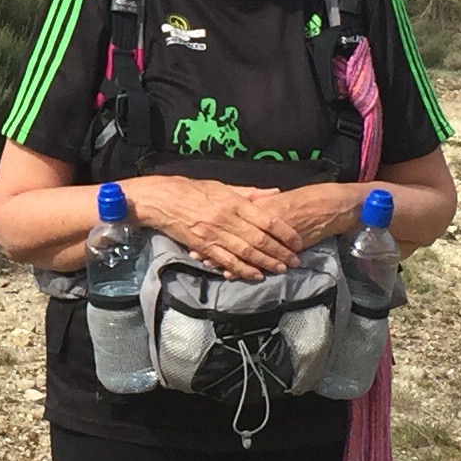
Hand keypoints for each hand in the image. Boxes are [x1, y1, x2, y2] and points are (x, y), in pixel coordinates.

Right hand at [125, 177, 320, 280]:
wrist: (162, 200)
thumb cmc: (193, 190)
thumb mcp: (223, 186)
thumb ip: (250, 193)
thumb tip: (274, 192)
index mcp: (234, 202)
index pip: (267, 220)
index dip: (285, 233)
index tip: (297, 241)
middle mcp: (226, 219)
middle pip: (260, 240)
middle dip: (280, 252)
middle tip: (295, 261)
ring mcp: (214, 235)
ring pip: (246, 253)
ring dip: (266, 263)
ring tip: (281, 269)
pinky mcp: (203, 247)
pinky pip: (227, 261)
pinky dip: (243, 270)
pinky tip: (256, 275)